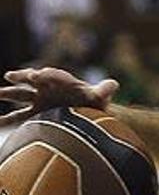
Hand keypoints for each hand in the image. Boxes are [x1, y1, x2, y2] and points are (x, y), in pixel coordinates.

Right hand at [0, 67, 118, 125]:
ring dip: (7, 94)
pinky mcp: (34, 113)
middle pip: (33, 80)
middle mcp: (48, 87)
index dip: (46, 75)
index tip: (37, 75)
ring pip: (20, 95)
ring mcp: (38, 99)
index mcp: (64, 82)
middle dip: (23, 77)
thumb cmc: (95, 102)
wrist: (87, 112)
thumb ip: (105, 90)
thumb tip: (113, 84)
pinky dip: (5, 120)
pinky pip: (17, 117)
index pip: (54, 76)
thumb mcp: (101, 96)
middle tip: (11, 76)